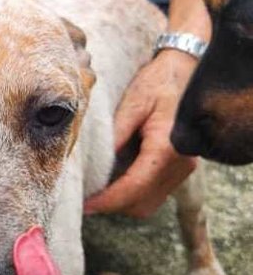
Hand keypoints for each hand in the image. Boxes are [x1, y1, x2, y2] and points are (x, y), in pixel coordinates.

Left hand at [84, 49, 198, 217]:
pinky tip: (115, 183)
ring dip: (123, 203)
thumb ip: (116, 134)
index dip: (108, 201)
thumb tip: (96, 164)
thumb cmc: (160, 81)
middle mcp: (180, 164)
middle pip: (142, 203)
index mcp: (167, 148)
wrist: (189, 68)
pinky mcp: (181, 167)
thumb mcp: (134, 102)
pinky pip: (155, 192)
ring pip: (149, 203)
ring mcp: (184, 168)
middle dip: (113, 206)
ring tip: (98, 193)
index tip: (85, 206)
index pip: (134, 188)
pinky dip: (134, 194)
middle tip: (86, 200)